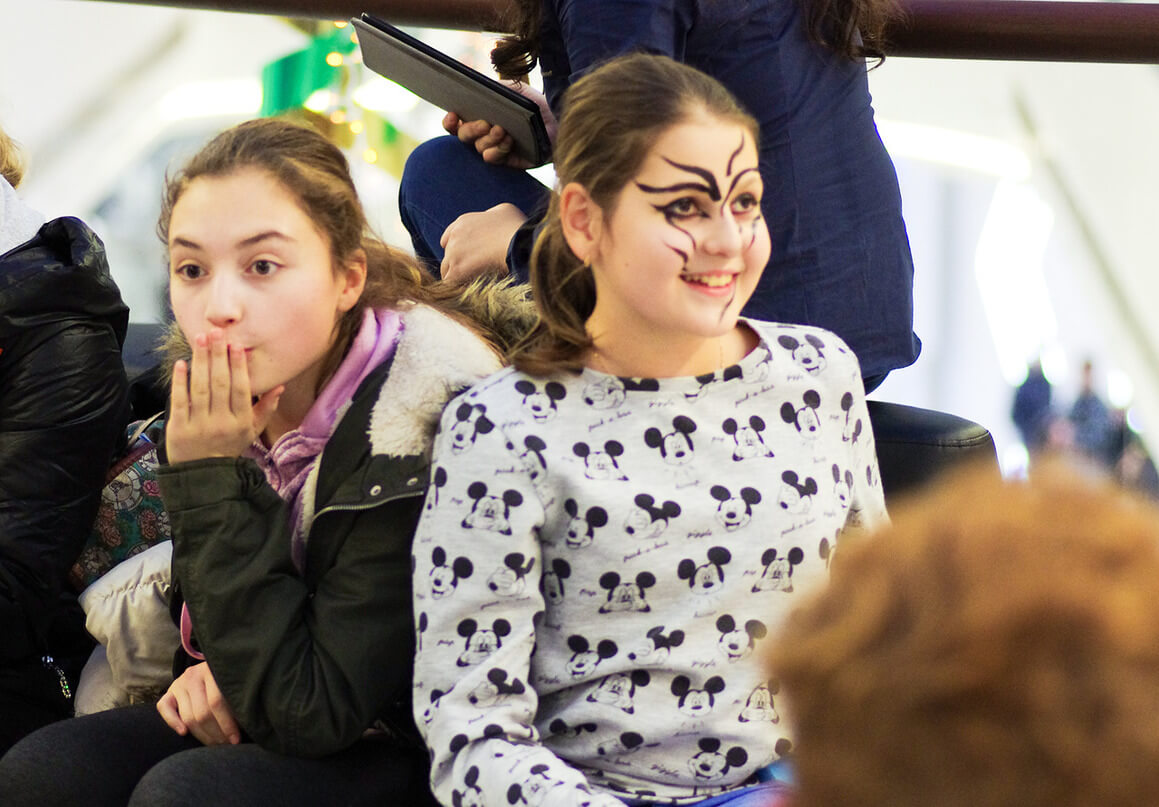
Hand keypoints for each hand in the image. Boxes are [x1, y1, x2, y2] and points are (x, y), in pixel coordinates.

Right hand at [157, 661, 240, 745]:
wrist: (214, 667)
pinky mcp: (169, 691)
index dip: (227, 724)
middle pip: (202, 713)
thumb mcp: (233, 686)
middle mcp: (194, 674)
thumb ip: (236, 701)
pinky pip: (164, 708)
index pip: (217, 702)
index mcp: (213, 670)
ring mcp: (179, 682)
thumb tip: (246, 725)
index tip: (236, 740)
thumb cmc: (229, 681)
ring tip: (215, 744)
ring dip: (202, 735)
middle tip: (226, 745)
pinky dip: (173, 722)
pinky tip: (184, 733)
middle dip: (215, 734)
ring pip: (188, 716)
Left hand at [166, 329, 281, 464]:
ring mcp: (199, 425)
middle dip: (217, 356)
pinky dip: (180, 381)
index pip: (241, 389)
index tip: (235, 344)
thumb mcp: (252, 431)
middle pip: (220, 384)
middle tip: (216, 332)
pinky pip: (180, 401)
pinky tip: (182, 363)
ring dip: (200, 361)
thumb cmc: (230, 447)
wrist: (204, 475)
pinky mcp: (179, 428)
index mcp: (241, 422)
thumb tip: (279, 386)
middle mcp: (222, 422)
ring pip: (200, 388)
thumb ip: (266, 408)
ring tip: (200, 339)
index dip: (238, 366)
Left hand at [439, 203, 527, 283]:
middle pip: (447, 256)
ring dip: (458, 278)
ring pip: (447, 271)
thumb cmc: (517, 227)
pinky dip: (458, 288)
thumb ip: (490, 216)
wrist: (520, 242)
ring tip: (473, 285)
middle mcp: (454, 235)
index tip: (468, 258)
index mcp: (463, 222)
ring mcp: (454, 252)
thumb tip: (493, 221)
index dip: (458, 250)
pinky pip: (450, 283)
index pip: (447, 239)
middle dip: (458, 265)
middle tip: (474, 274)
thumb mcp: (504, 210)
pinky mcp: (457, 269)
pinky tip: (470, 291)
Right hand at [442, 82, 556, 167]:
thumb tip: (470, 84)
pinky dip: (497, 150)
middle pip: (464, 136)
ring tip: (502, 130)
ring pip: (479, 148)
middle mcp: (485, 135)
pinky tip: (509, 141)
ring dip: (488, 139)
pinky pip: (492, 159)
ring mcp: (496, 149)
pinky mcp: (508, 162)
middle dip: (470, 129)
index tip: (453, 115)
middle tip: (484, 123)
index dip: (450, 121)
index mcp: (481, 116)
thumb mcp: (513, 90)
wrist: (559, 119)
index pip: (457, 122)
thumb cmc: (535, 104)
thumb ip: (492, 87)